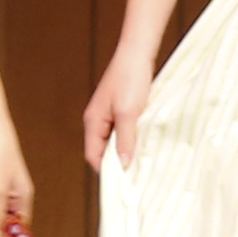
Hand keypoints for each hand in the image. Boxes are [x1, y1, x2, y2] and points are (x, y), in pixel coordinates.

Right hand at [81, 47, 151, 168]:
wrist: (137, 53)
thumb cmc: (130, 80)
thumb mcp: (128, 113)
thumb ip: (125, 140)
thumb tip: (123, 165)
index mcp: (93, 122)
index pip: (93, 155)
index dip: (106, 170)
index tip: (123, 183)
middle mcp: (97, 120)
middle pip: (102, 150)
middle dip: (117, 163)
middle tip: (136, 175)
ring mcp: (108, 115)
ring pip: (113, 142)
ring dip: (126, 151)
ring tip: (142, 161)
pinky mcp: (119, 109)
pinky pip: (122, 131)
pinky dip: (131, 139)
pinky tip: (144, 142)